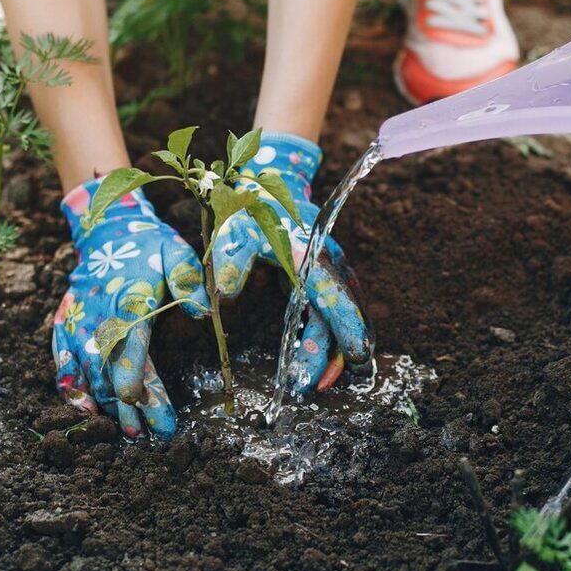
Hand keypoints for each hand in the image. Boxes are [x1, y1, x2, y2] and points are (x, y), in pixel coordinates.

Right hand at [52, 178, 209, 438]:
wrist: (105, 230)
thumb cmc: (149, 247)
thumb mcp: (177, 253)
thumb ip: (189, 281)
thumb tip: (204, 311)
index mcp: (129, 303)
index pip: (131, 348)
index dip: (137, 380)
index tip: (144, 406)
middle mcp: (98, 319)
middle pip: (111, 371)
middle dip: (128, 408)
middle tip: (147, 438)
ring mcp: (78, 324)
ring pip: (88, 373)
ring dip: (106, 404)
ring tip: (126, 434)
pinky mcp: (65, 326)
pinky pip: (62, 362)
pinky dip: (71, 387)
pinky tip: (84, 409)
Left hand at [212, 132, 371, 393]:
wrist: (269, 181)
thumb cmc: (250, 208)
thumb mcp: (234, 232)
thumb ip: (230, 261)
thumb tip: (226, 294)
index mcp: (311, 257)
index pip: (334, 300)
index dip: (342, 332)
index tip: (345, 360)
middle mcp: (328, 265)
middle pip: (343, 317)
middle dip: (335, 354)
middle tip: (317, 388)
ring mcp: (330, 270)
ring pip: (342, 316)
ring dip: (332, 350)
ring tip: (316, 383)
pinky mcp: (323, 275)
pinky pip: (332, 311)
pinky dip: (328, 336)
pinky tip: (314, 359)